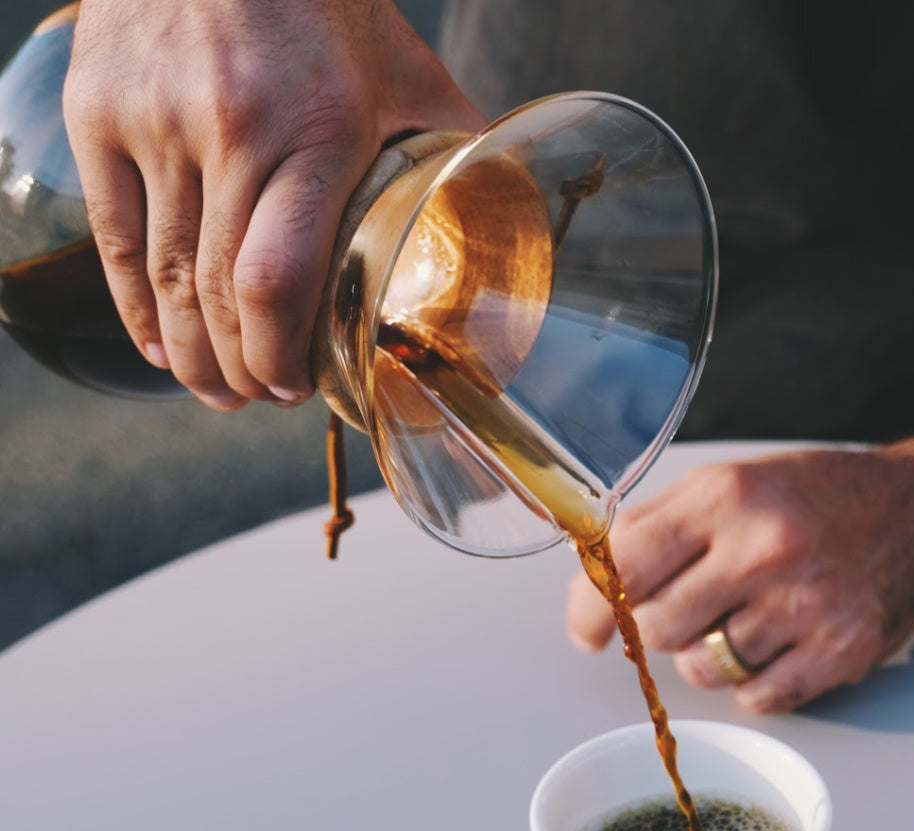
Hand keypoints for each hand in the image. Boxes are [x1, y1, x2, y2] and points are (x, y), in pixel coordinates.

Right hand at [63, 0, 484, 410]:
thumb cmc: (326, 3)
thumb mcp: (405, 72)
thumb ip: (449, 148)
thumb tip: (505, 218)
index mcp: (319, 129)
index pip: (280, 276)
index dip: (281, 353)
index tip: (298, 389)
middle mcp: (230, 130)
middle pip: (219, 292)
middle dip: (240, 368)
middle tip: (260, 399)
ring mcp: (155, 122)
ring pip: (164, 276)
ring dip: (188, 352)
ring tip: (215, 389)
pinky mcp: (98, 112)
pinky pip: (113, 237)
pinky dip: (133, 306)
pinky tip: (160, 345)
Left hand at [565, 449, 913, 712]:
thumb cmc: (819, 498)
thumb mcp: (735, 482)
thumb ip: (660, 527)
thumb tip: (594, 586)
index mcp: (728, 498)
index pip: (627, 562)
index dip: (592, 604)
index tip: (587, 631)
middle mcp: (766, 549)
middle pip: (659, 627)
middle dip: (662, 628)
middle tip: (692, 610)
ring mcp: (806, 605)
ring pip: (704, 670)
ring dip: (711, 656)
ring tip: (747, 620)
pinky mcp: (840, 652)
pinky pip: (757, 698)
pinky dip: (756, 683)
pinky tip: (780, 645)